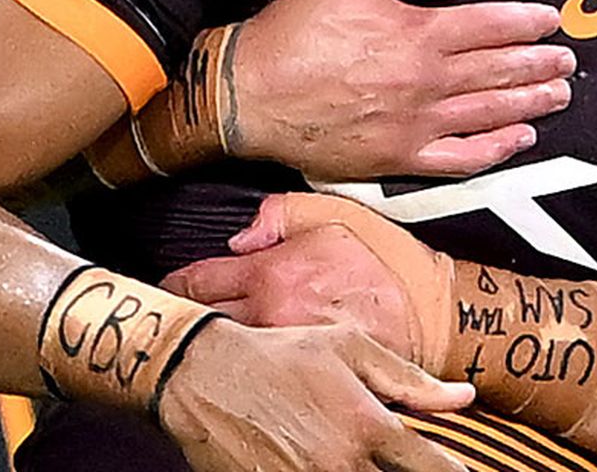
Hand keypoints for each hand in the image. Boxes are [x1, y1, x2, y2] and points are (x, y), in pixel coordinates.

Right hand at [159, 316, 471, 471]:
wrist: (208, 376)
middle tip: (413, 464)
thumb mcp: (350, 348)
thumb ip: (410, 379)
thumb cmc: (282, 355)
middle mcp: (339, 464)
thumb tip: (463, 395)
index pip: (427, 466)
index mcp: (365, 425)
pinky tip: (337, 466)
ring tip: (366, 461)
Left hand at [163, 193, 449, 364]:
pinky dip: (243, 366)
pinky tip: (243, 365)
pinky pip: (253, 374)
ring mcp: (280, 356)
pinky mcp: (296, 383)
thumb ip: (280, 213)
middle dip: (185, 315)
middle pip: (199, 322)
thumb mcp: (336, 216)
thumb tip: (240, 237)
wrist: (429, 318)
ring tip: (203, 339)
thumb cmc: (387, 267)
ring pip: (221, 351)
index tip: (166, 286)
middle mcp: (269, 318)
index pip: (197, 280)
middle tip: (176, 313)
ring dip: (210, 342)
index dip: (174, 283)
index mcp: (272, 273)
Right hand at [229, 0, 575, 179]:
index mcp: (418, 33)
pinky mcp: (399, 159)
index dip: (527, 22)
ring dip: (530, 103)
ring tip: (560, 95)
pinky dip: (494, 150)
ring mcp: (416, 124)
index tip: (553, 21)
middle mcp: (426, 81)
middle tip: (569, 62)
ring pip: (489, 113)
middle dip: (539, 65)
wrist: (250, 95)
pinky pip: (459, 158)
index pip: (490, 25)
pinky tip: (519, 140)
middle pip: (499, 71)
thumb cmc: (296, 30)